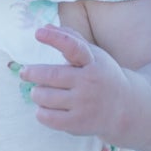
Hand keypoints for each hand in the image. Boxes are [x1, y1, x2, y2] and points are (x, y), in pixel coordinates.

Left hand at [23, 23, 140, 140]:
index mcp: (92, 62)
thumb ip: (70, 39)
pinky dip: (40, 112)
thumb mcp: (93, 55)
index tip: (38, 33)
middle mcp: (89, 82)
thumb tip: (45, 27)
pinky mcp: (78, 123)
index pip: (73, 47)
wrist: (124, 107)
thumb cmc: (102, 76)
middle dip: (32, 73)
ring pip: (45, 97)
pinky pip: (47, 117)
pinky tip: (45, 108)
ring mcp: (84, 104)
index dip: (55, 38)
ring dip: (36, 93)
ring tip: (38, 92)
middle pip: (51, 75)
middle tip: (25, 72)